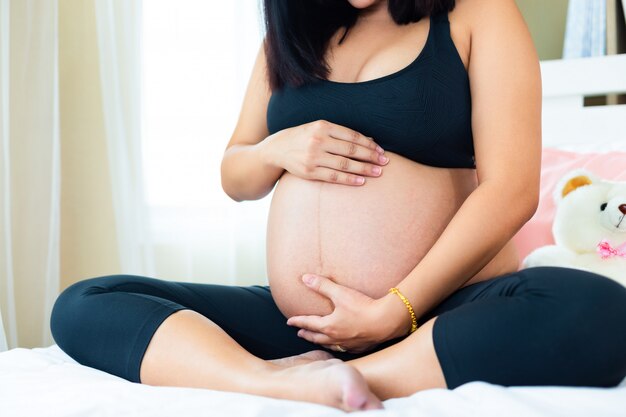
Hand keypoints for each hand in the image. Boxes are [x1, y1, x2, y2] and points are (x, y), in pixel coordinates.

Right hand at [265, 120, 388, 185]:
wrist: (276, 149)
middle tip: (385, 162)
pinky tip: (361, 182)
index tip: (381, 151)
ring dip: (364, 169)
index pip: (352, 136)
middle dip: (370, 157)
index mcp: (322, 126)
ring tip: (377, 173)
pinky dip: (349, 180)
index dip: (369, 145)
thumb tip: (370, 141)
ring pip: (344, 164)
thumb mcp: (319, 129)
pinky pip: (333, 177)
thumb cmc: (303, 137)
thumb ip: (341, 134)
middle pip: (351, 150)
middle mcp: (318, 140)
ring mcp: (313, 157)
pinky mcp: (309, 171)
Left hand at [286, 274, 411, 353]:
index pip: (309, 323)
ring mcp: (349, 344)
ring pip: (330, 345)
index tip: (290, 322)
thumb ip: (322, 285)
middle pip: (317, 337)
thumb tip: (305, 278)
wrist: (386, 321)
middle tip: (300, 333)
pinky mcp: (361, 346)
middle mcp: (336, 338)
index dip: (298, 321)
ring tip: (317, 340)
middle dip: (307, 335)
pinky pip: (344, 349)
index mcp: (329, 326)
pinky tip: (341, 345)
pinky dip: (338, 347)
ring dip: (321, 342)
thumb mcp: (340, 293)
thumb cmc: (363, 307)